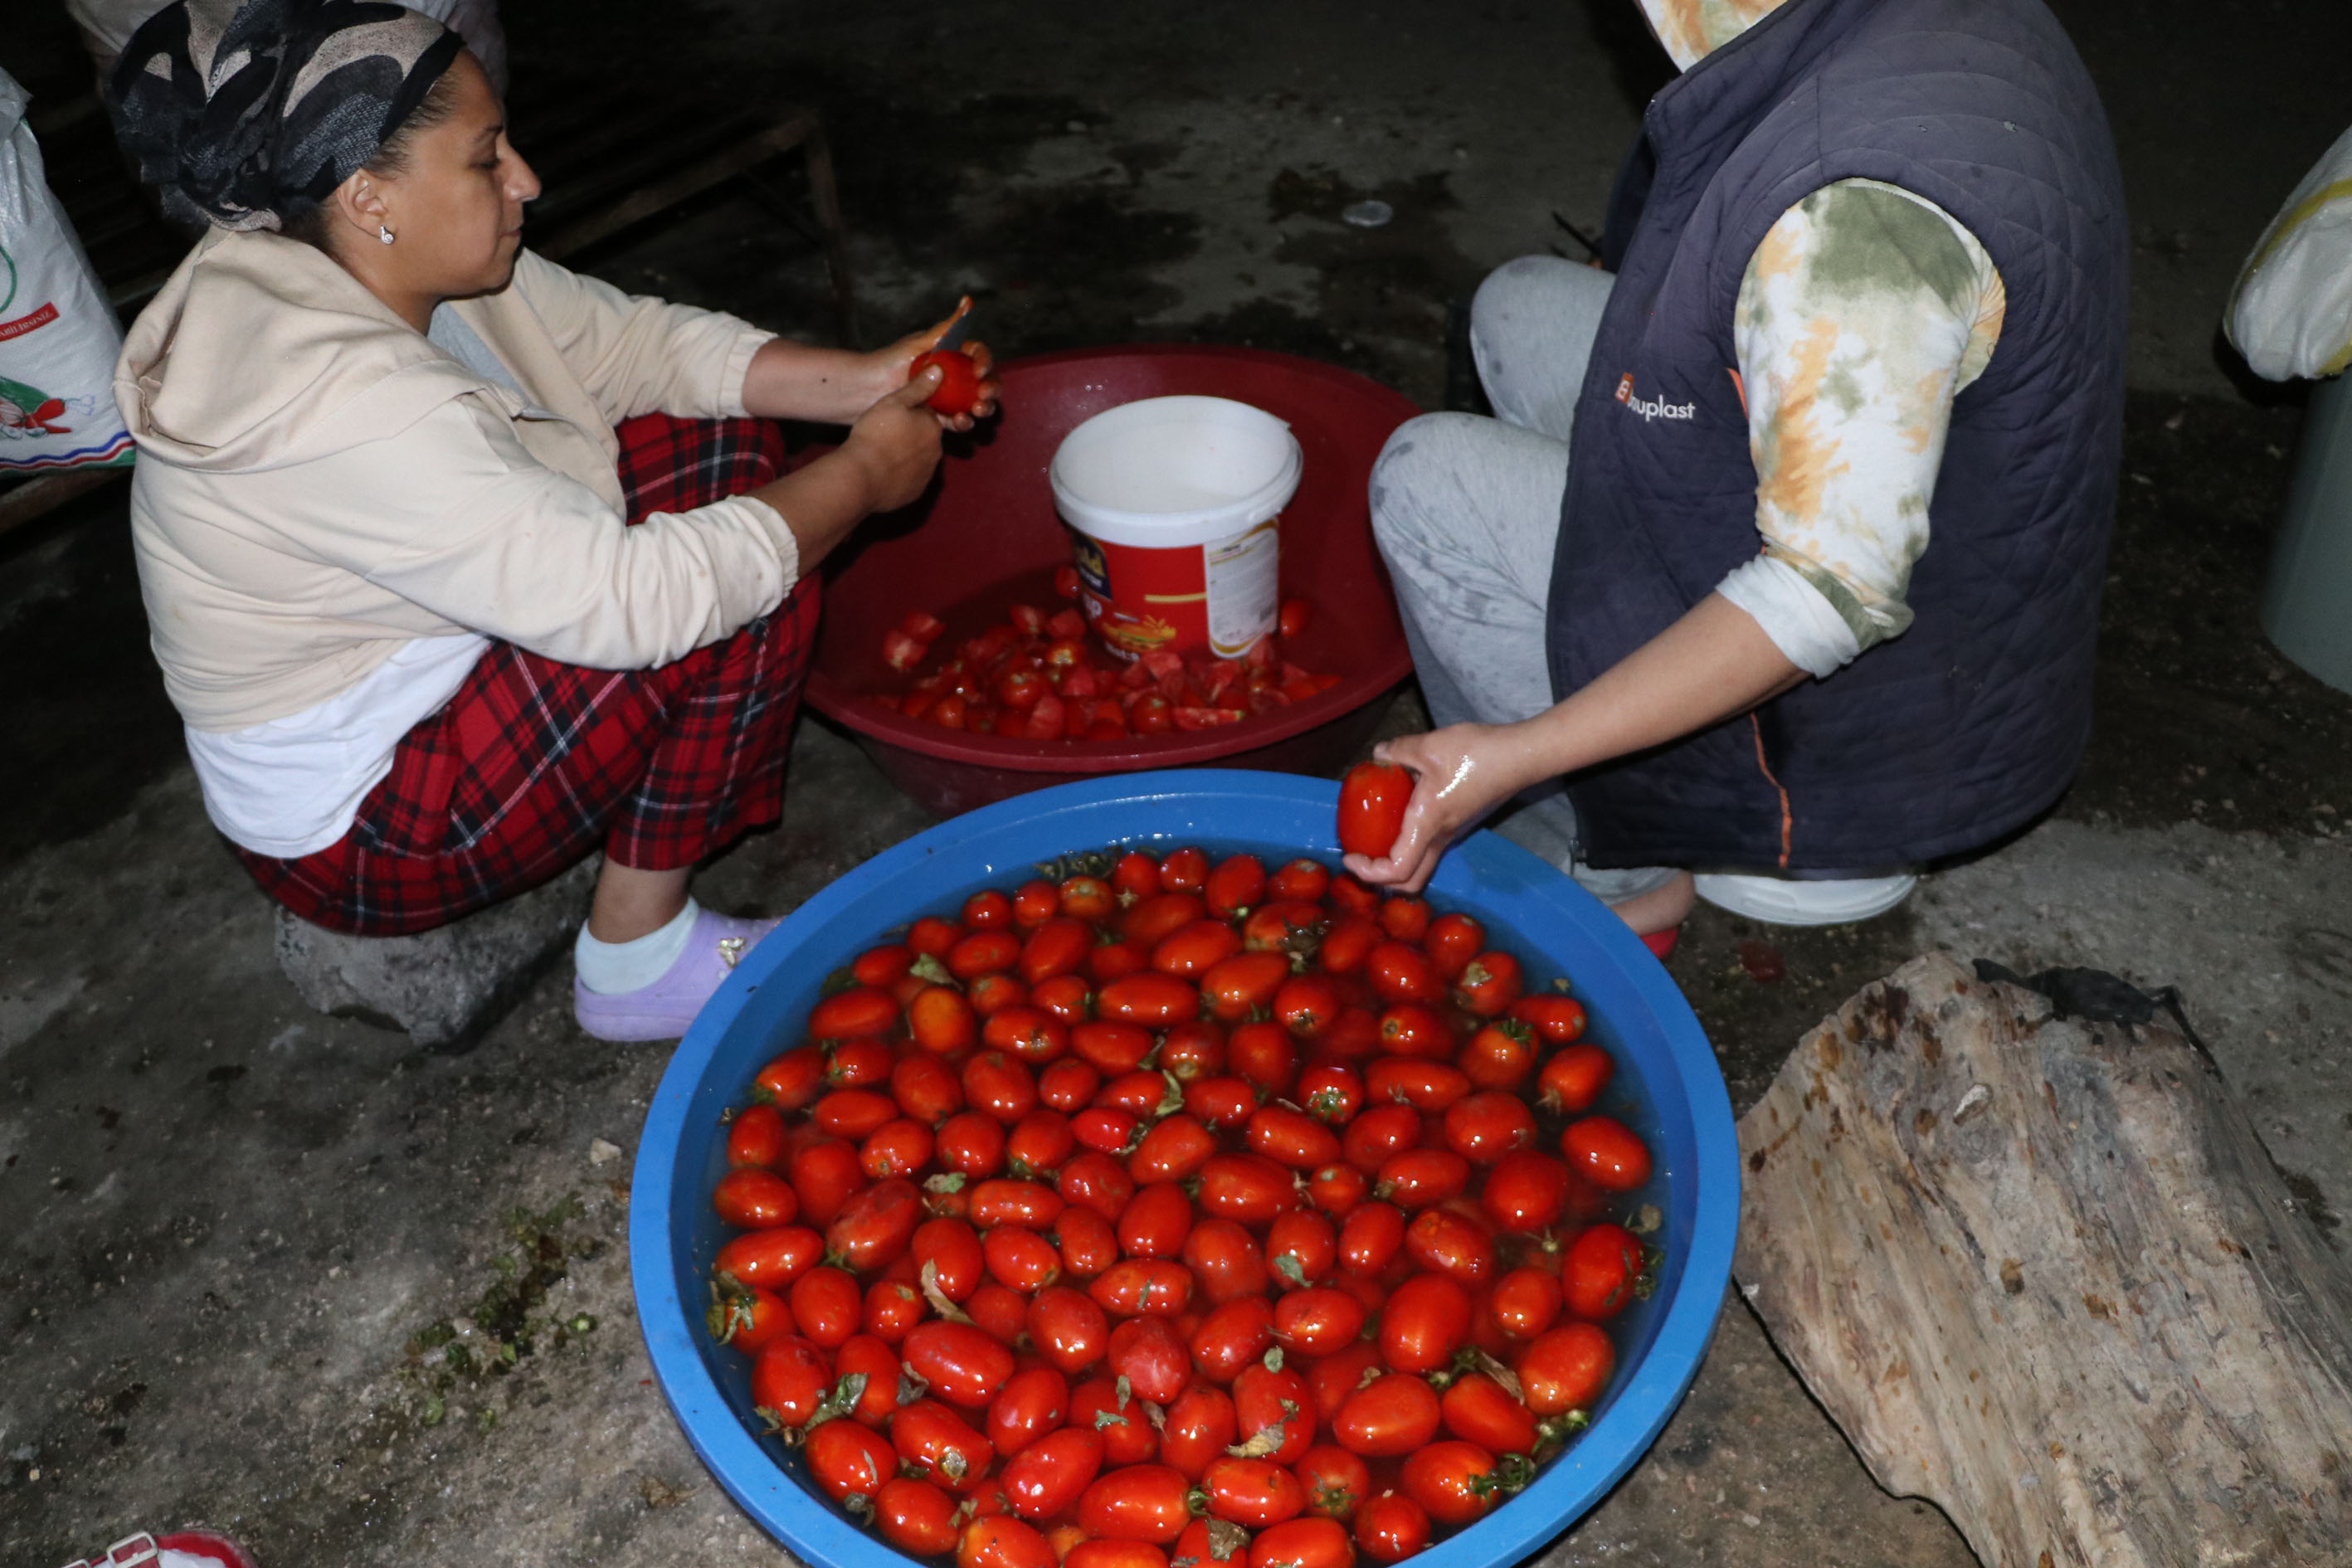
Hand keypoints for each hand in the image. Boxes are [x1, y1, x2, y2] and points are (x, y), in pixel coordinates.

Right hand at [840, 373, 947, 514]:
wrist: (861, 476)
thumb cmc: (875, 434)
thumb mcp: (894, 402)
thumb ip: (918, 387)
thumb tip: (940, 369)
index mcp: (933, 428)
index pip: (927, 416)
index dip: (910, 413)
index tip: (893, 415)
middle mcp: (936, 452)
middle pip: (924, 439)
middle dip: (910, 435)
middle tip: (884, 434)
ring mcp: (926, 475)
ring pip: (918, 460)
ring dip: (905, 456)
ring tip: (881, 454)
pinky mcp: (915, 492)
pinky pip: (909, 480)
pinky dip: (899, 476)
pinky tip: (882, 472)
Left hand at [876, 297, 1000, 430]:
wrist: (866, 390)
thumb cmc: (892, 361)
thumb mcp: (922, 342)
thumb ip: (948, 326)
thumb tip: (968, 300)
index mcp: (952, 355)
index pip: (978, 355)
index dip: (985, 362)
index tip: (979, 371)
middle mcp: (953, 376)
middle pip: (984, 382)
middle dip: (991, 388)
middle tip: (984, 395)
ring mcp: (948, 397)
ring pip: (975, 403)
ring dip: (983, 408)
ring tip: (977, 410)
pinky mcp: (939, 417)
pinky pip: (958, 421)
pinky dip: (963, 422)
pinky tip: (961, 421)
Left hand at [1340, 722, 1548, 893]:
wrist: (1520, 756)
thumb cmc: (1477, 754)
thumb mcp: (1429, 746)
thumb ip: (1398, 751)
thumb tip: (1378, 754)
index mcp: (1428, 824)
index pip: (1397, 870)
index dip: (1369, 872)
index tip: (1351, 855)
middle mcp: (1440, 837)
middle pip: (1411, 881)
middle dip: (1380, 879)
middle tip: (1360, 856)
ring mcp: (1452, 832)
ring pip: (1420, 865)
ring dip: (1394, 863)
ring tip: (1372, 838)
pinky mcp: (1459, 822)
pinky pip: (1428, 845)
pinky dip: (1407, 843)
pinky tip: (1397, 814)